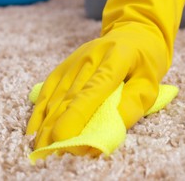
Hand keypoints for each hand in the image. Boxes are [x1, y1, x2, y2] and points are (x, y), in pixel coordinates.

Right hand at [26, 0, 184, 151]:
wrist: (134, 32)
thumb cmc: (145, 62)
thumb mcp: (150, 84)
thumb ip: (130, 106)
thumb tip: (106, 133)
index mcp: (117, 58)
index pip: (94, 89)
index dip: (76, 114)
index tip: (63, 138)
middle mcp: (91, 55)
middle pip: (70, 94)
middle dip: (58, 125)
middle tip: (50, 152)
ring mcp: (75, 58)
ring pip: (57, 93)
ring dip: (46, 121)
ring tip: (39, 146)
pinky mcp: (66, 63)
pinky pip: (50, 87)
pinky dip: (40, 109)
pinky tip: (34, 128)